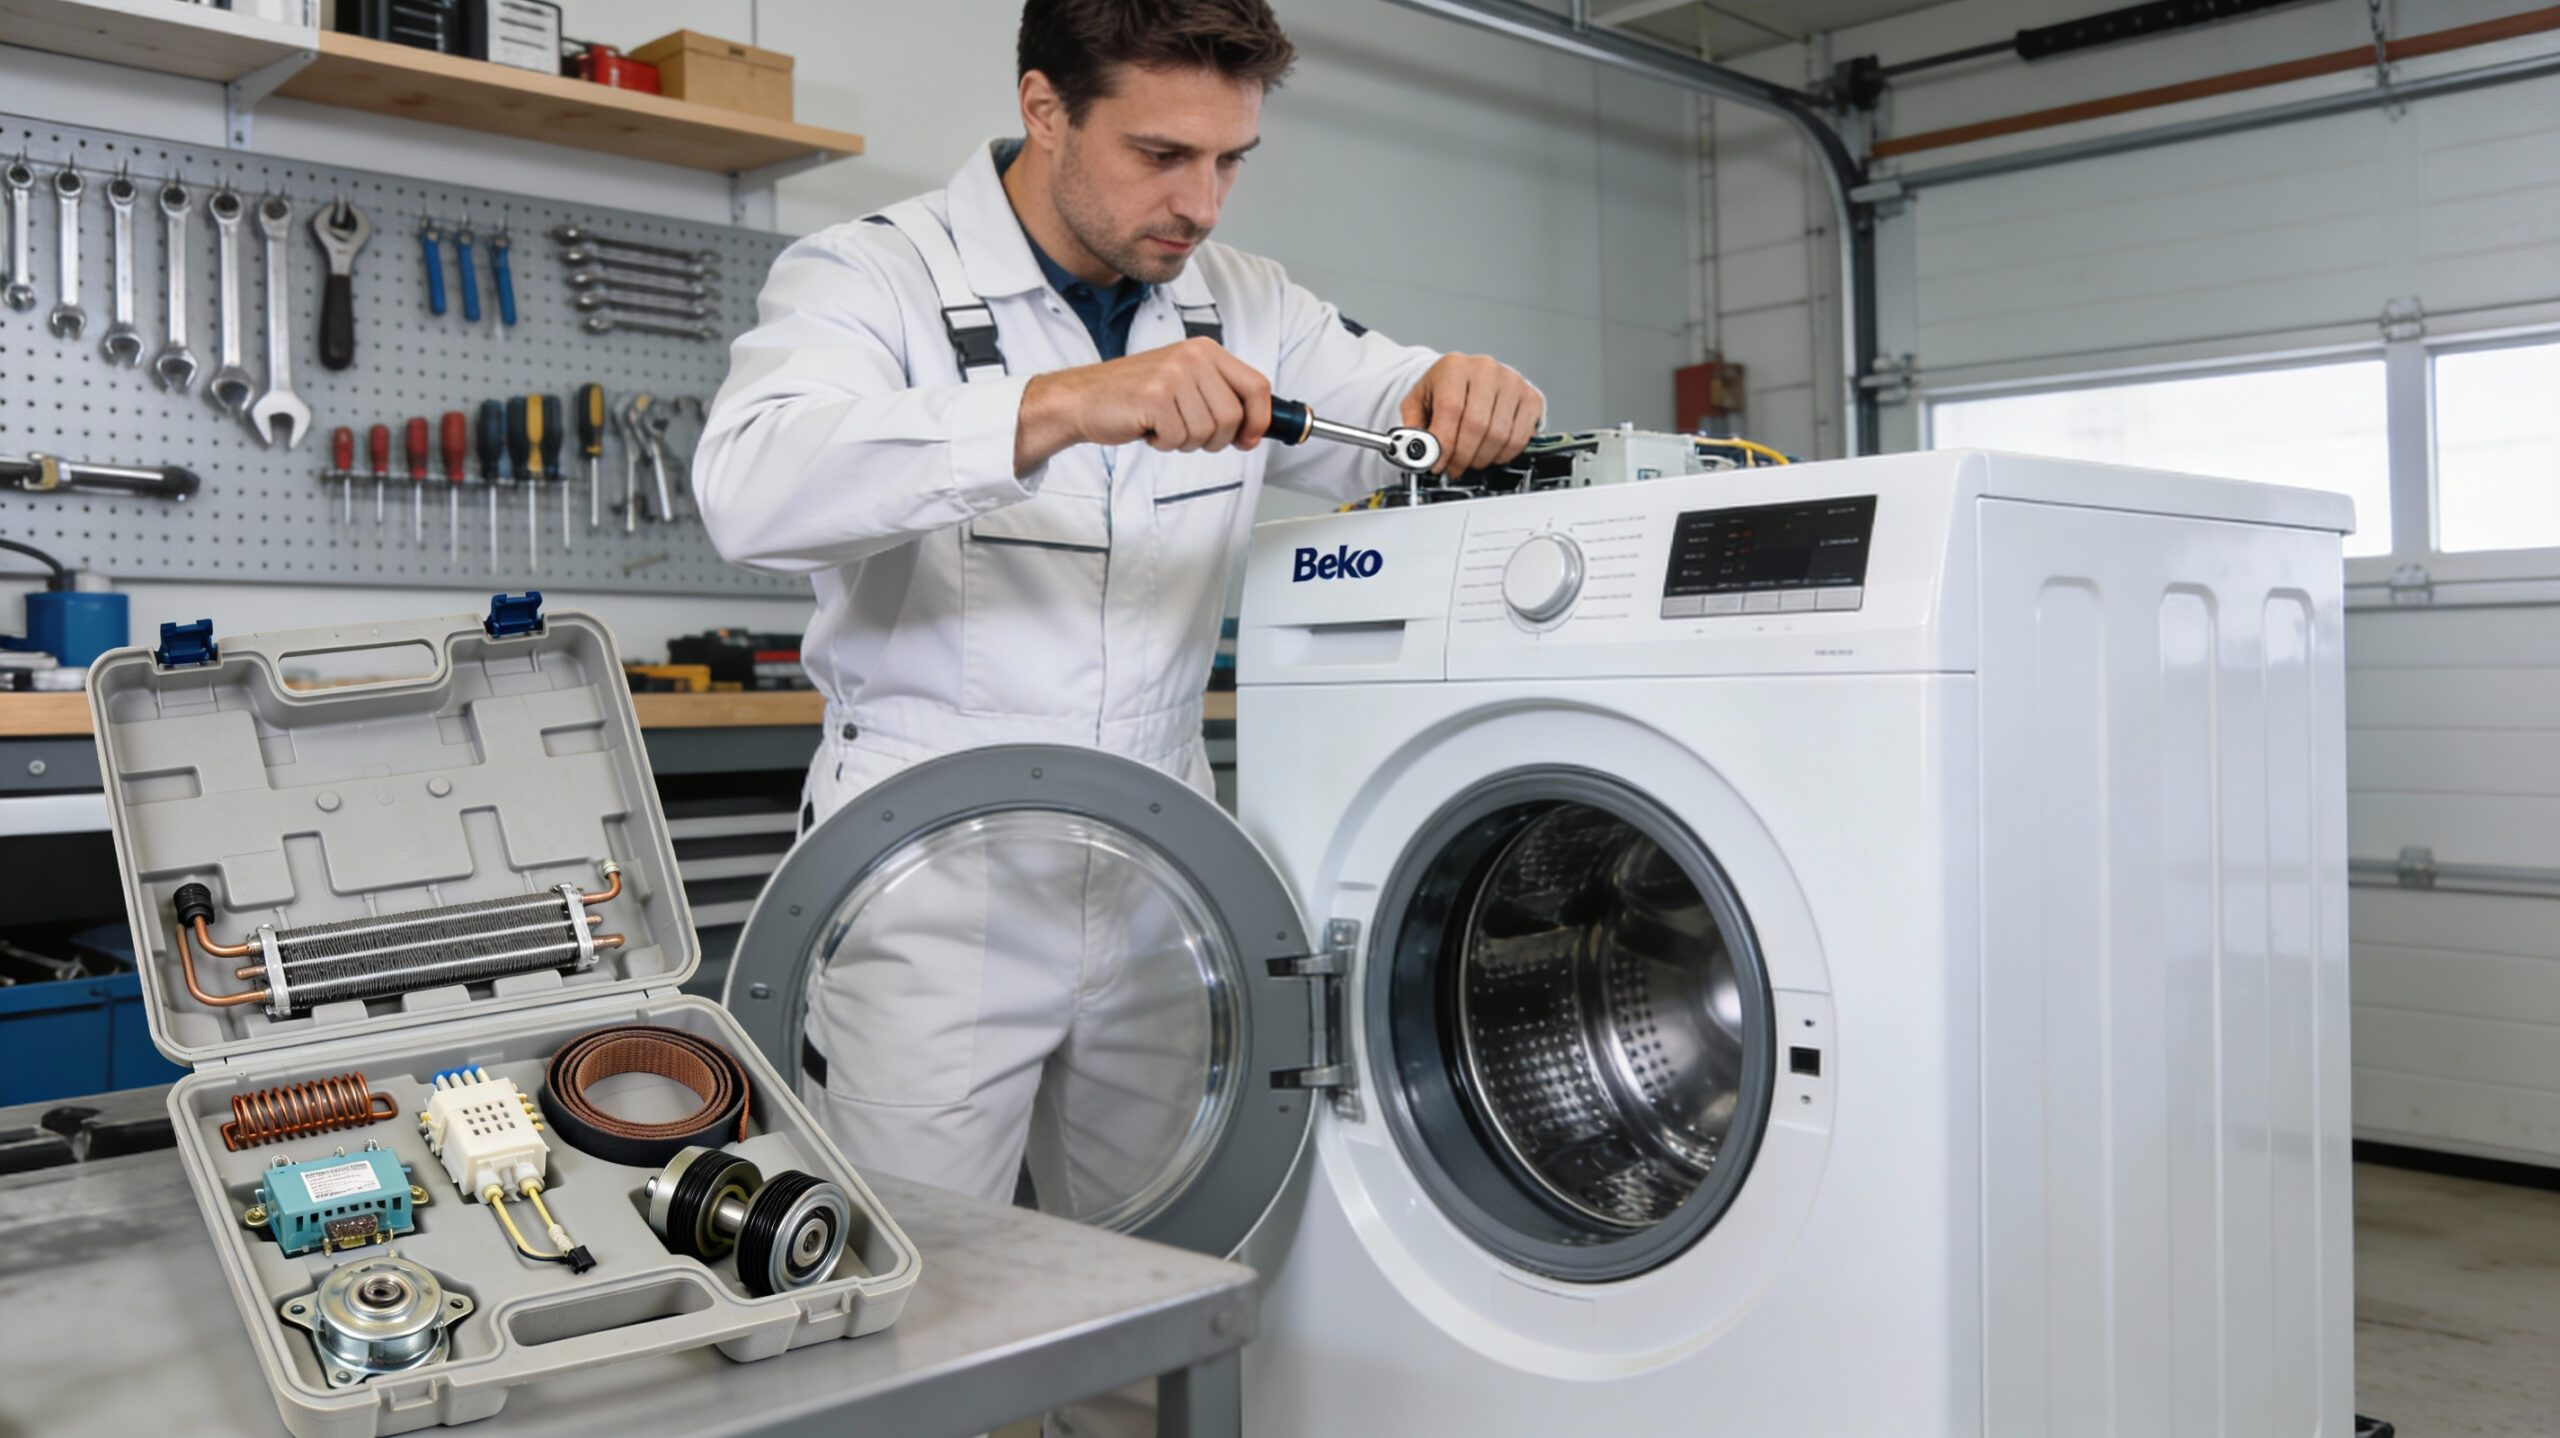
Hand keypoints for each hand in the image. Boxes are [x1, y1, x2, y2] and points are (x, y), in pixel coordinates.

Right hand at [1016, 338, 1272, 474]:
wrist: (1083, 399)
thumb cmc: (1135, 397)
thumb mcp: (1184, 383)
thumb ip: (1220, 397)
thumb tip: (1257, 428)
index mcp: (1205, 350)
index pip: (1257, 385)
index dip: (1260, 419)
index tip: (1250, 438)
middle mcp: (1193, 356)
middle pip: (1233, 417)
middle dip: (1213, 439)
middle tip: (1185, 432)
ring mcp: (1173, 375)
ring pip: (1207, 433)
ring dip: (1184, 441)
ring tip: (1162, 424)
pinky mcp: (1155, 397)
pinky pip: (1178, 439)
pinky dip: (1163, 443)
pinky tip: (1147, 427)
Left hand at [1400, 354, 1541, 474]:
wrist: (1468, 378)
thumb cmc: (1443, 390)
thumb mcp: (1417, 401)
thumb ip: (1413, 425)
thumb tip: (1416, 451)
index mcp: (1455, 367)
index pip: (1451, 410)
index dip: (1444, 444)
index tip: (1437, 463)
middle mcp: (1486, 370)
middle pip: (1477, 426)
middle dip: (1462, 456)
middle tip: (1453, 468)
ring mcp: (1513, 382)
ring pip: (1499, 436)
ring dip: (1481, 458)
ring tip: (1469, 460)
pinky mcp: (1531, 397)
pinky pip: (1520, 438)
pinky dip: (1503, 455)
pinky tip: (1489, 453)